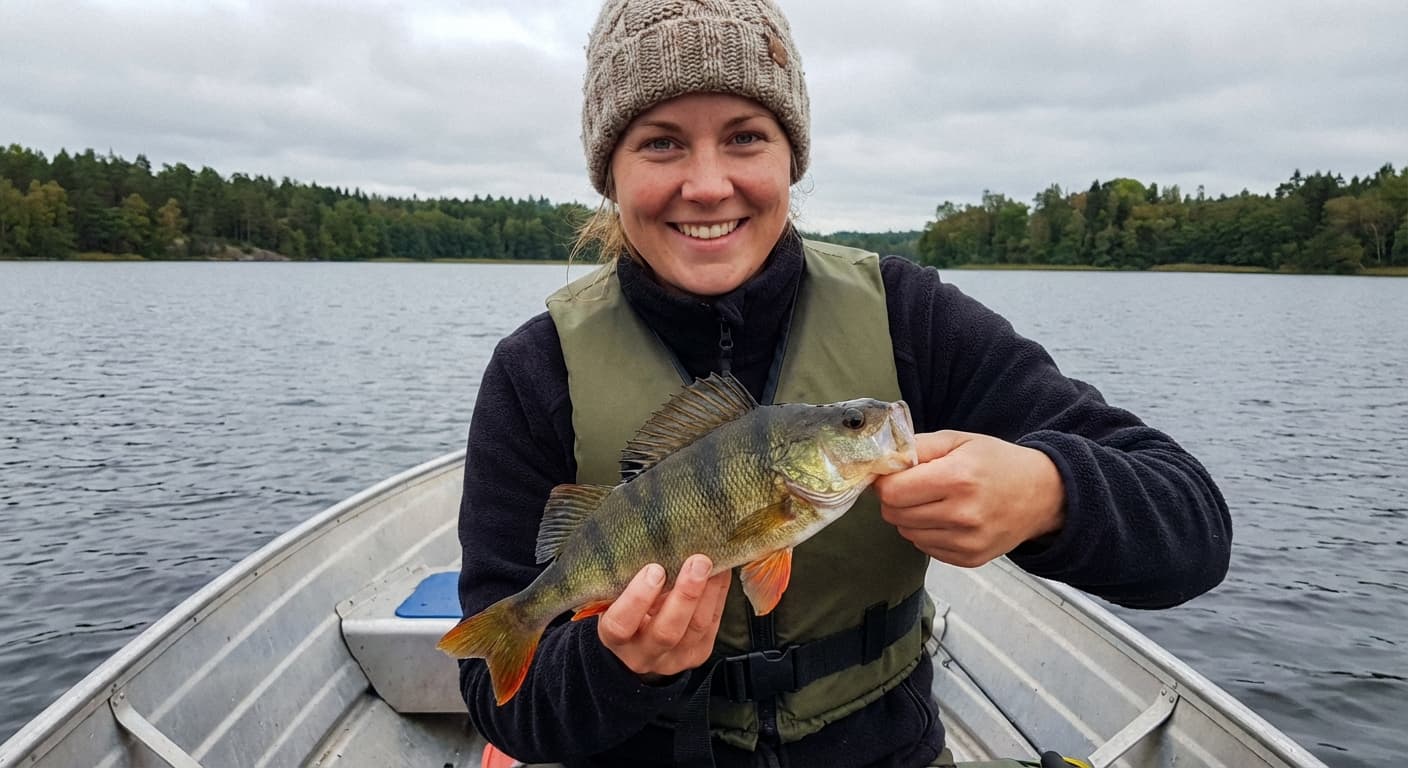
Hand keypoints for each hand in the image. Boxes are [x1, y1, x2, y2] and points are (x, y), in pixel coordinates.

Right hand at [597, 554, 730, 681]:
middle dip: (686, 595)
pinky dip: (718, 595)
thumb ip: (624, 580)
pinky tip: (720, 572)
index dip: (637, 598)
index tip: (653, 570)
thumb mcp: (614, 597)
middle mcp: (642, 654)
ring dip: (709, 592)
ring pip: (696, 629)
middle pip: (666, 632)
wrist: (635, 644)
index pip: (621, 625)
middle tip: (697, 562)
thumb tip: (649, 542)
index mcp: (614, 639)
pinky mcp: (697, 654)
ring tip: (712, 563)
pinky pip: (712, 624)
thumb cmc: (622, 609)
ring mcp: (673, 659)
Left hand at [873, 430, 1065, 567]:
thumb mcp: (959, 440)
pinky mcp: (970, 558)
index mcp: (958, 478)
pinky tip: (946, 518)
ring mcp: (967, 541)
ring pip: (907, 533)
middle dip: (895, 499)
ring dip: (911, 517)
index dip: (885, 482)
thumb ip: (917, 447)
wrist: (1042, 494)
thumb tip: (882, 461)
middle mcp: (962, 514)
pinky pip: (925, 548)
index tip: (892, 474)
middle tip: (913, 486)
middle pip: (894, 514)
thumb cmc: (997, 463)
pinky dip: (927, 533)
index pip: (892, 492)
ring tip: (934, 501)